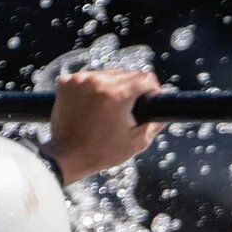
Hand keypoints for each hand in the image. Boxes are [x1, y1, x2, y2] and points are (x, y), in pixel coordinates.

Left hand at [45, 69, 162, 183]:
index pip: (145, 78)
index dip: (152, 89)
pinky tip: (93, 105)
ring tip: (110, 107)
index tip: (150, 98)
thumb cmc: (101, 153)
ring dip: (113, 86)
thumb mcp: (136, 142)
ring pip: (108, 74)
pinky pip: (89, 77)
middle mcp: (98, 81)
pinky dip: (93, 88)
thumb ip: (155, 122)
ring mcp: (80, 79)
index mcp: (117, 94)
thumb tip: (165, 105)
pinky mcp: (67, 82)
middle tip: (128, 108)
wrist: (66, 158)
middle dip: (132, 88)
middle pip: (127, 74)